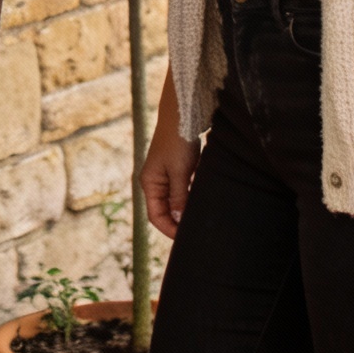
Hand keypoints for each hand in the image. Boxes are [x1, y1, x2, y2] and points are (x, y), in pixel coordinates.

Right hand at [139, 98, 199, 239]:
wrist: (182, 114)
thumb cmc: (177, 142)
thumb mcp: (179, 172)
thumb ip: (179, 198)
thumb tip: (180, 221)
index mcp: (150, 183)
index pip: (156, 217)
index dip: (171, 230)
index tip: (188, 238)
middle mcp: (155, 182)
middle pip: (165, 212)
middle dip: (179, 223)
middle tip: (198, 231)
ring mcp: (166, 176)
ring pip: (176, 202)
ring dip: (187, 210)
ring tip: (202, 217)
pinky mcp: (177, 170)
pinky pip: (183, 191)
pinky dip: (191, 198)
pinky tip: (204, 200)